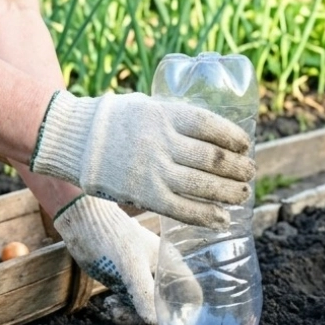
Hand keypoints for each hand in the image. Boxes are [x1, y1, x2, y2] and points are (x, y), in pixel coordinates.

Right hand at [31, 91, 255, 229]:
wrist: (73, 139)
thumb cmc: (113, 121)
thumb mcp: (145, 106)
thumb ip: (174, 118)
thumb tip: (210, 134)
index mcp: (164, 114)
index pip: (209, 125)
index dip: (232, 137)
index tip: (245, 144)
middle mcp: (161, 142)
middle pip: (212, 158)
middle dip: (237, 168)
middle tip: (250, 172)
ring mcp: (153, 170)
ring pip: (202, 185)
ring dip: (228, 192)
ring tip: (242, 194)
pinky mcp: (144, 194)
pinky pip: (182, 208)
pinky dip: (206, 216)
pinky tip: (221, 219)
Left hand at [53, 195, 175, 324]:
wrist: (81, 220)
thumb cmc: (111, 235)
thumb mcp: (130, 265)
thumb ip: (144, 293)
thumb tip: (154, 323)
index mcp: (170, 264)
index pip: (189, 294)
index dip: (183, 314)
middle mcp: (159, 273)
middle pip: (164, 308)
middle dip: (147, 320)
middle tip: (130, 322)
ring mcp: (141, 278)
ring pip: (144, 309)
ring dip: (130, 316)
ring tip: (113, 308)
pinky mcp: (125, 282)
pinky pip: (129, 304)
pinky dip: (121, 310)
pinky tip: (109, 304)